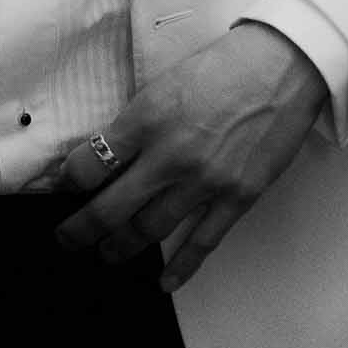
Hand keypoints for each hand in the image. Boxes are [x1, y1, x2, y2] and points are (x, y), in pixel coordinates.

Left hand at [55, 23, 326, 291]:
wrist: (280, 66)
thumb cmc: (222, 65)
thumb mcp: (164, 82)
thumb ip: (138, 120)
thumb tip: (112, 150)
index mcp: (146, 117)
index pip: (91, 164)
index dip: (72, 180)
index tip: (68, 186)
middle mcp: (169, 154)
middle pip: (111, 208)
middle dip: (82, 230)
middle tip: (67, 239)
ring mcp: (204, 181)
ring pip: (149, 230)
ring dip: (121, 248)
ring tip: (106, 255)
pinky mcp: (236, 197)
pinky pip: (202, 242)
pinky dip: (180, 267)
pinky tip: (164, 282)